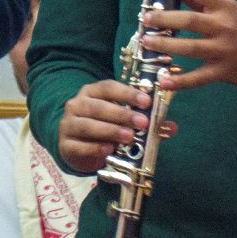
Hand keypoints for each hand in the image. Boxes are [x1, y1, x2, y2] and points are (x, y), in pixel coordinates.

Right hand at [57, 79, 178, 173]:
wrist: (76, 148)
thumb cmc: (103, 130)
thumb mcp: (122, 122)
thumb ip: (145, 123)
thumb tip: (171, 127)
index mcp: (92, 93)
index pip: (108, 87)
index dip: (127, 93)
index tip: (146, 101)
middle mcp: (77, 105)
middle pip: (98, 106)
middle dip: (122, 114)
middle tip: (142, 122)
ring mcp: (68, 124)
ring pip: (87, 125)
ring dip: (110, 130)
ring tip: (129, 137)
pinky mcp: (65, 144)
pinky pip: (79, 145)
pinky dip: (94, 148)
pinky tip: (109, 150)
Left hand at [140, 0, 236, 90]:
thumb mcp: (228, 7)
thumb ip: (201, 1)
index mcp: (224, 6)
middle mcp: (224, 26)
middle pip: (189, 20)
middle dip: (163, 19)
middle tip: (145, 18)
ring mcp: (224, 50)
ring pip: (190, 48)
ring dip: (165, 45)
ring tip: (147, 42)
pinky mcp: (223, 71)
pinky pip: (199, 78)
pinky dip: (180, 81)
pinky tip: (163, 81)